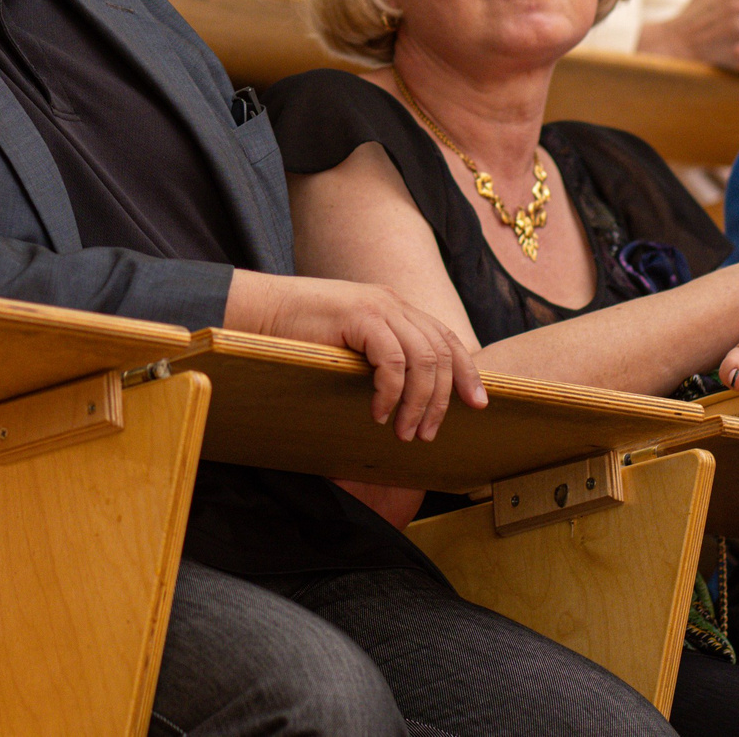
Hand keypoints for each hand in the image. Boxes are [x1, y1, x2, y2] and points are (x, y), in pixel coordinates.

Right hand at [225, 270, 484, 440]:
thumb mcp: (351, 343)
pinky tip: (378, 413)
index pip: (446, 340)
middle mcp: (393, 304)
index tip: (478, 406)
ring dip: (418, 403)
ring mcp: (377, 308)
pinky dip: (391, 393)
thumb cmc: (299, 334)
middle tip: (426, 434)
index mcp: (396, 308)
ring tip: (404, 433)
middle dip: (440, 400)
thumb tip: (406, 398)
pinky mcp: (358, 317)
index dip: (467, 373)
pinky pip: (392, 361)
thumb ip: (379, 356)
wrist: (260, 310)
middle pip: (441, 353)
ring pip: (423, 360)